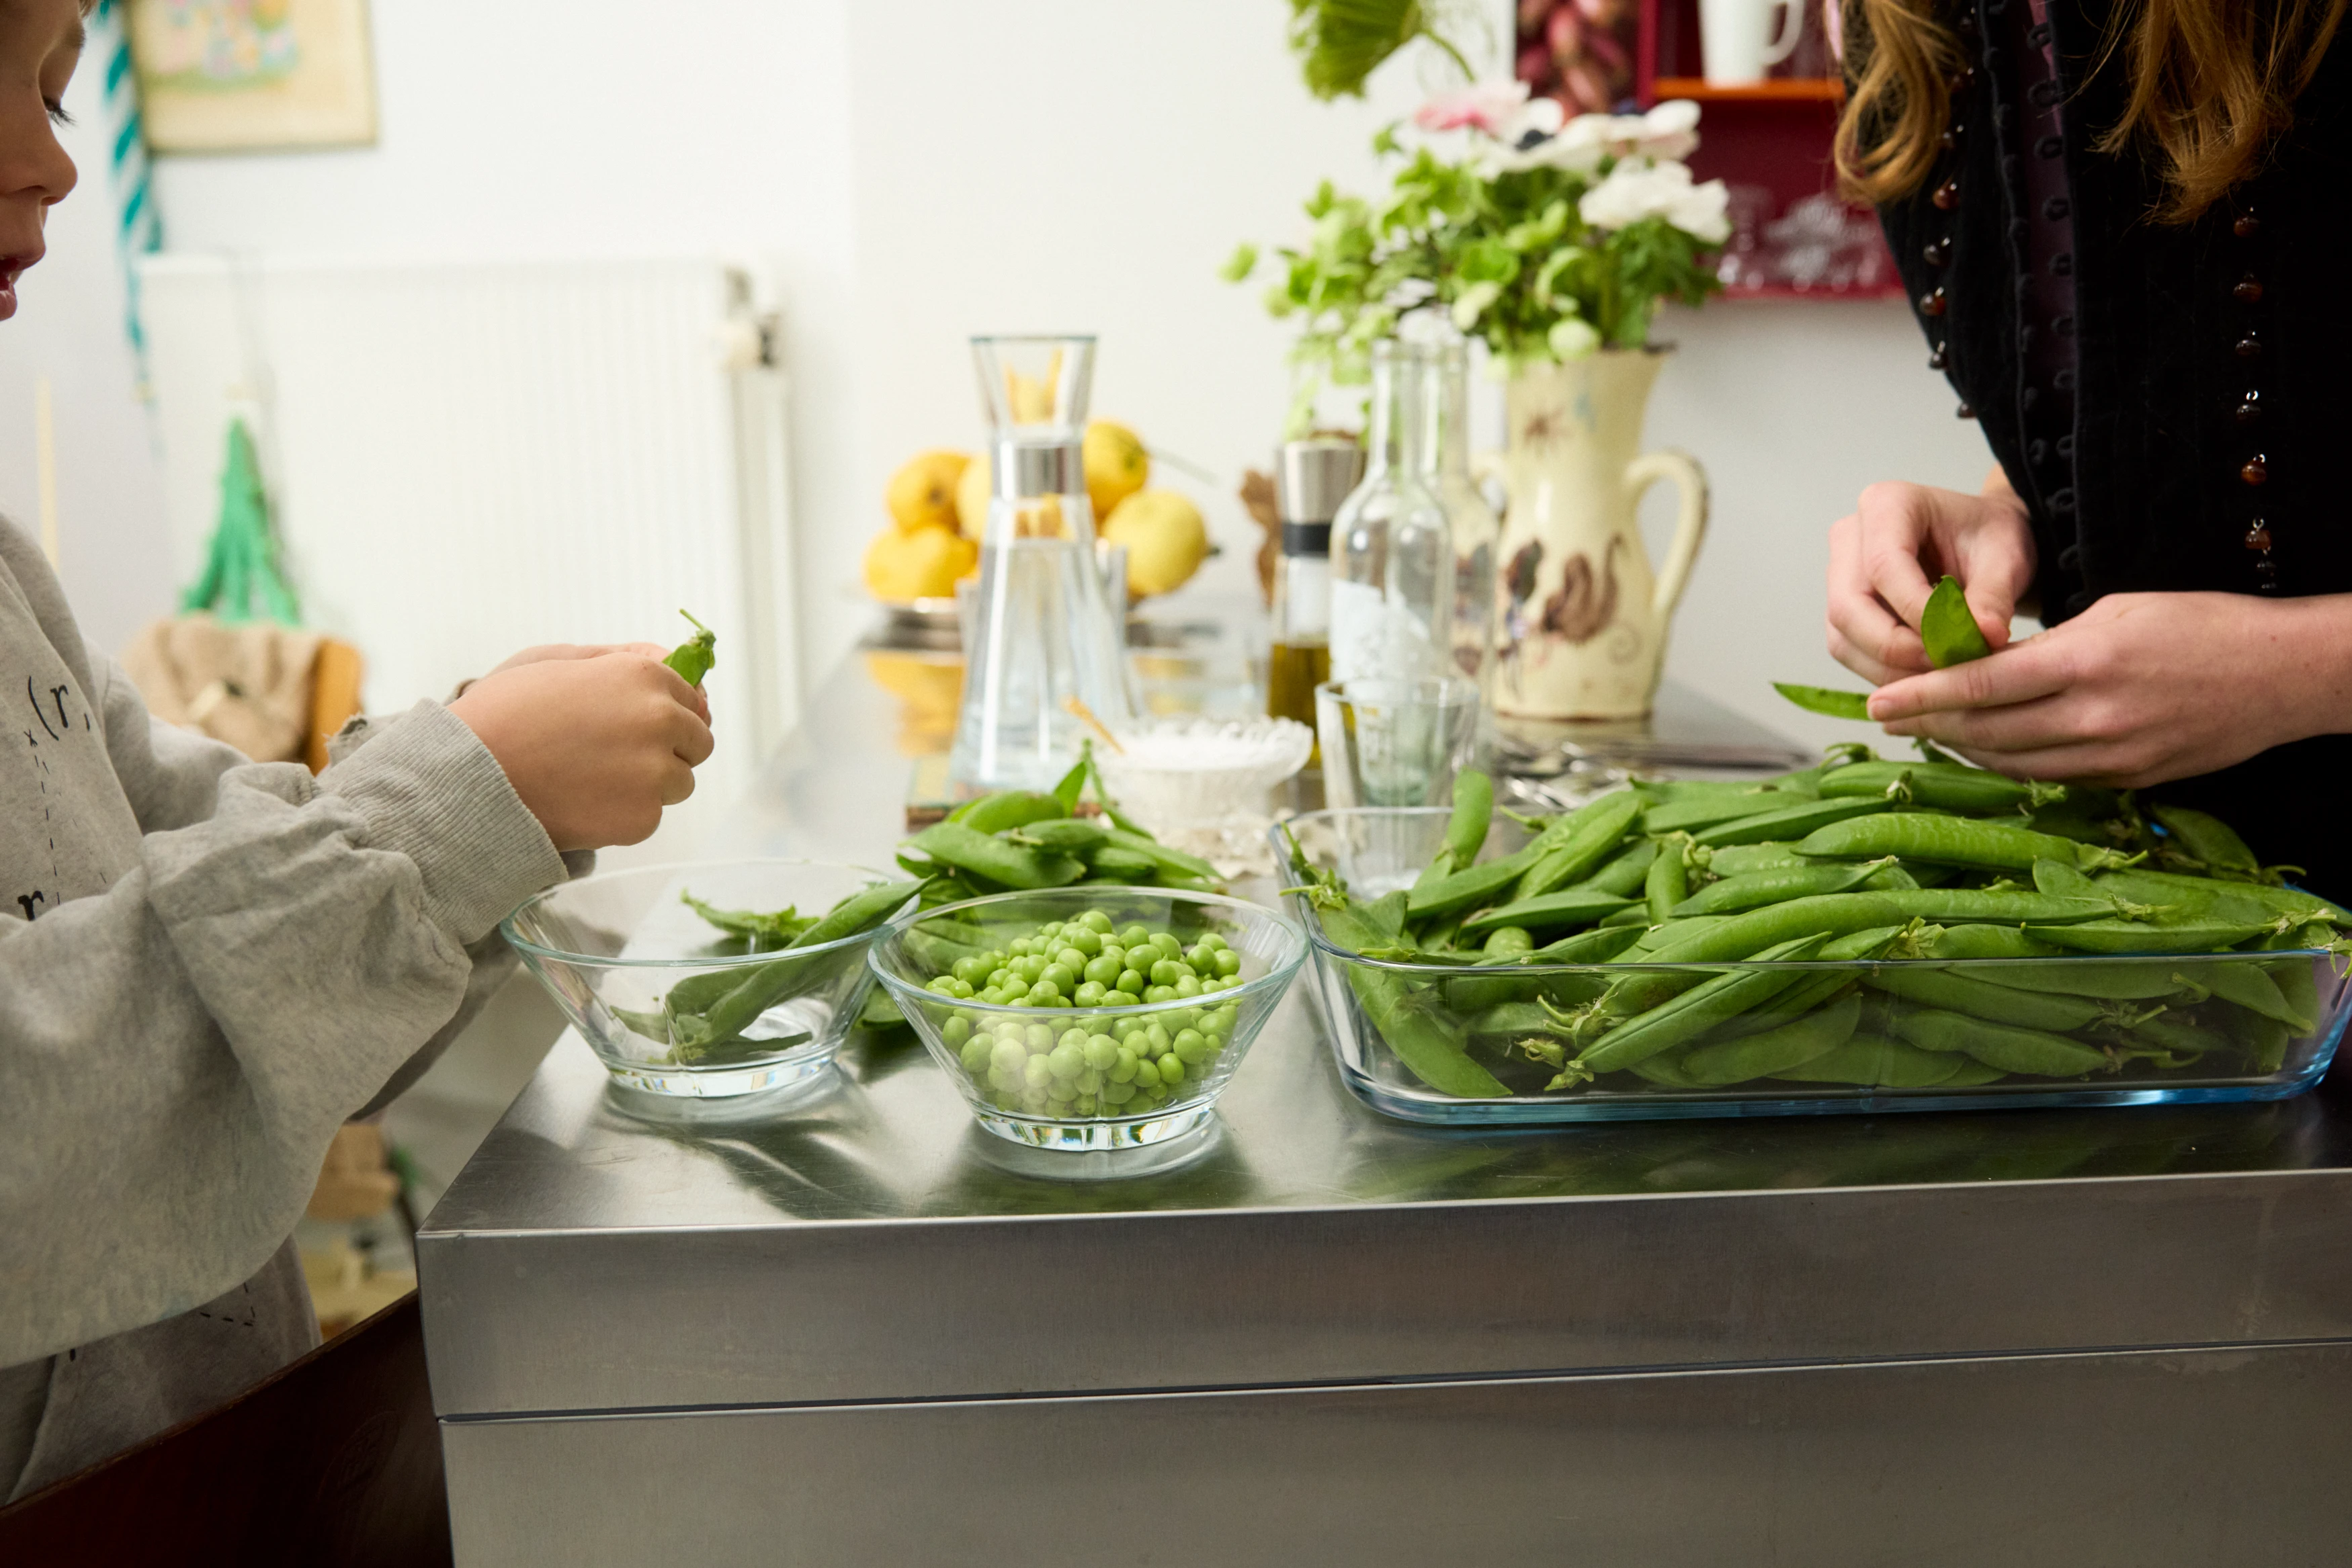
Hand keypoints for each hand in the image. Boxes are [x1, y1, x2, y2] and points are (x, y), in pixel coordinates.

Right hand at [449, 654, 713, 848]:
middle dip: (667, 749)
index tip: (636, 724)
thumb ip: (622, 659)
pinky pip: (651, 815)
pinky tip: (583, 800)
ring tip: (592, 777)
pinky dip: (625, 813)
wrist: (466, 776)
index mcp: (645, 677)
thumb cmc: (503, 713)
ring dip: (649, 783)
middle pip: (697, 742)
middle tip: (612, 754)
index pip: (692, 698)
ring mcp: (655, 773)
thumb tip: (674, 664)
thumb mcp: (557, 660)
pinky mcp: (642, 819)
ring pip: (680, 782)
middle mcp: (661, 721)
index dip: (665, 712)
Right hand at [1826, 475, 2036, 684]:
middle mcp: (1850, 537)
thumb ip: (1994, 597)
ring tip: (1942, 678)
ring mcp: (1839, 576)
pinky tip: (1925, 677)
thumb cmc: (1990, 539)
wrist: (1982, 545)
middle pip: (1848, 607)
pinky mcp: (1843, 611)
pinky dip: (1885, 673)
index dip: (1916, 612)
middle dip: (1896, 648)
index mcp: (1887, 504)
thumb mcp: (2007, 558)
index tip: (1959, 642)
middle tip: (1947, 668)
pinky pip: (1850, 651)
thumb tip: (1984, 637)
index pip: (1884, 565)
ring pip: (1843, 637)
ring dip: (1889, 668)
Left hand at [1866, 591, 2351, 785]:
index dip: (1922, 697)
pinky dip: (2009, 763)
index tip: (1878, 702)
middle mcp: (2095, 717)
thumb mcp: (2115, 612)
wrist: (2283, 675)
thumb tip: (1985, 666)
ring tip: (1926, 730)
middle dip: (1929, 726)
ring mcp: (2113, 756)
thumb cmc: (2202, 626)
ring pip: (2012, 763)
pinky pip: (2050, 777)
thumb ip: (2047, 646)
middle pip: (1986, 732)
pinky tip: (1985, 747)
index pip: (1982, 686)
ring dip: (1963, 748)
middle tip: (1887, 717)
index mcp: (2087, 661)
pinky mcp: (2129, 781)